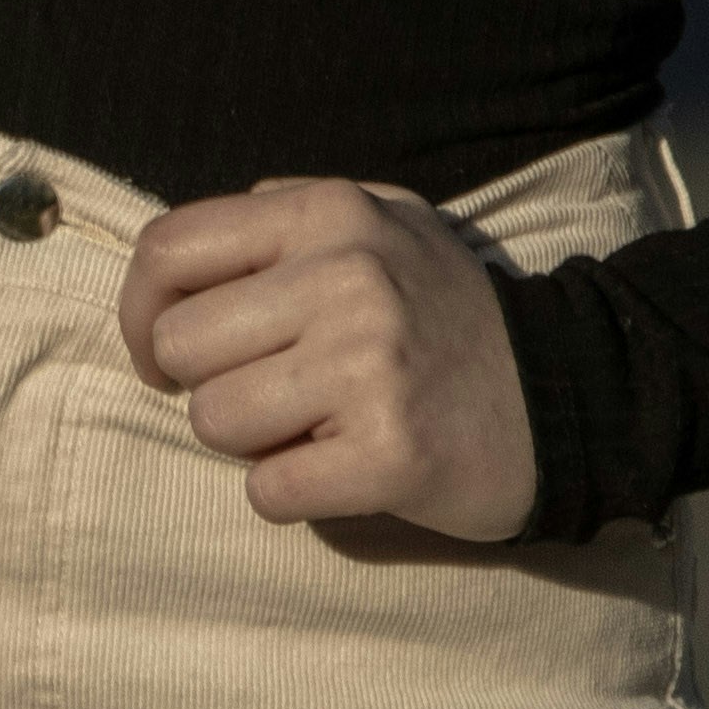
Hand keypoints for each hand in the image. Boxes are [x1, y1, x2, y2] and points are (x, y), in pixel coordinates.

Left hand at [112, 175, 538, 540]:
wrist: (569, 396)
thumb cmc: (448, 312)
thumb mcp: (380, 221)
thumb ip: (282, 214)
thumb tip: (176, 253)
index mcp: (329, 214)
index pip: (167, 250)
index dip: (139, 310)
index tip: (160, 350)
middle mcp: (346, 279)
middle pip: (177, 345)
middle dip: (201, 383)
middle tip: (262, 394)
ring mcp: (369, 368)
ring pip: (213, 421)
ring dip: (249, 442)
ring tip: (312, 427)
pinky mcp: (389, 454)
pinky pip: (267, 491)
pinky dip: (289, 494)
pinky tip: (340, 470)